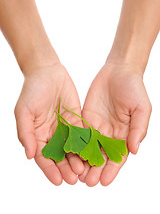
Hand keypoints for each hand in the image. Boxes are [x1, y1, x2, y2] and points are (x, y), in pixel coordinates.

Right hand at [14, 62, 84, 184]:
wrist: (47, 72)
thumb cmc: (32, 91)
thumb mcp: (24, 111)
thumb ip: (26, 133)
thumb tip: (29, 155)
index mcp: (38, 135)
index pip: (44, 157)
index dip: (50, 169)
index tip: (58, 181)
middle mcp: (52, 135)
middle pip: (60, 156)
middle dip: (66, 168)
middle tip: (75, 179)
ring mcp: (66, 128)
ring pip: (73, 148)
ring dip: (78, 159)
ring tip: (85, 170)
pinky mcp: (77, 120)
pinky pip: (83, 134)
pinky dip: (87, 144)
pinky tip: (92, 153)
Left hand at [79, 62, 151, 185]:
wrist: (119, 71)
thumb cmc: (134, 88)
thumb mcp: (141, 109)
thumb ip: (137, 129)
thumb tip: (134, 150)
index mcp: (124, 134)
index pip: (118, 156)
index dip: (112, 170)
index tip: (104, 181)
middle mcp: (110, 133)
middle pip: (101, 155)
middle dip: (95, 169)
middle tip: (87, 182)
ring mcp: (97, 126)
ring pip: (88, 148)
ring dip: (83, 161)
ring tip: (77, 174)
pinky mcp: (85, 118)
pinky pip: (79, 133)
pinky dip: (75, 145)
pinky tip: (69, 154)